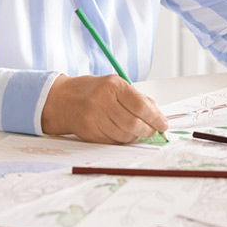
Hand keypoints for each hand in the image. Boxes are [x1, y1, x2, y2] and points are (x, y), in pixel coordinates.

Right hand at [41, 74, 167, 143]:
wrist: (62, 99)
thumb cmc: (94, 90)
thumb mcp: (115, 84)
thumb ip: (137, 98)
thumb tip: (158, 114)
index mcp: (113, 86)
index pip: (140, 105)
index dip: (155, 117)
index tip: (164, 124)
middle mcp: (102, 101)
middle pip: (133, 123)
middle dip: (148, 130)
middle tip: (154, 131)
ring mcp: (94, 118)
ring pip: (124, 135)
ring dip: (135, 136)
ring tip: (138, 131)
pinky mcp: (89, 133)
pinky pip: (112, 141)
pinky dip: (122, 139)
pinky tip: (123, 133)